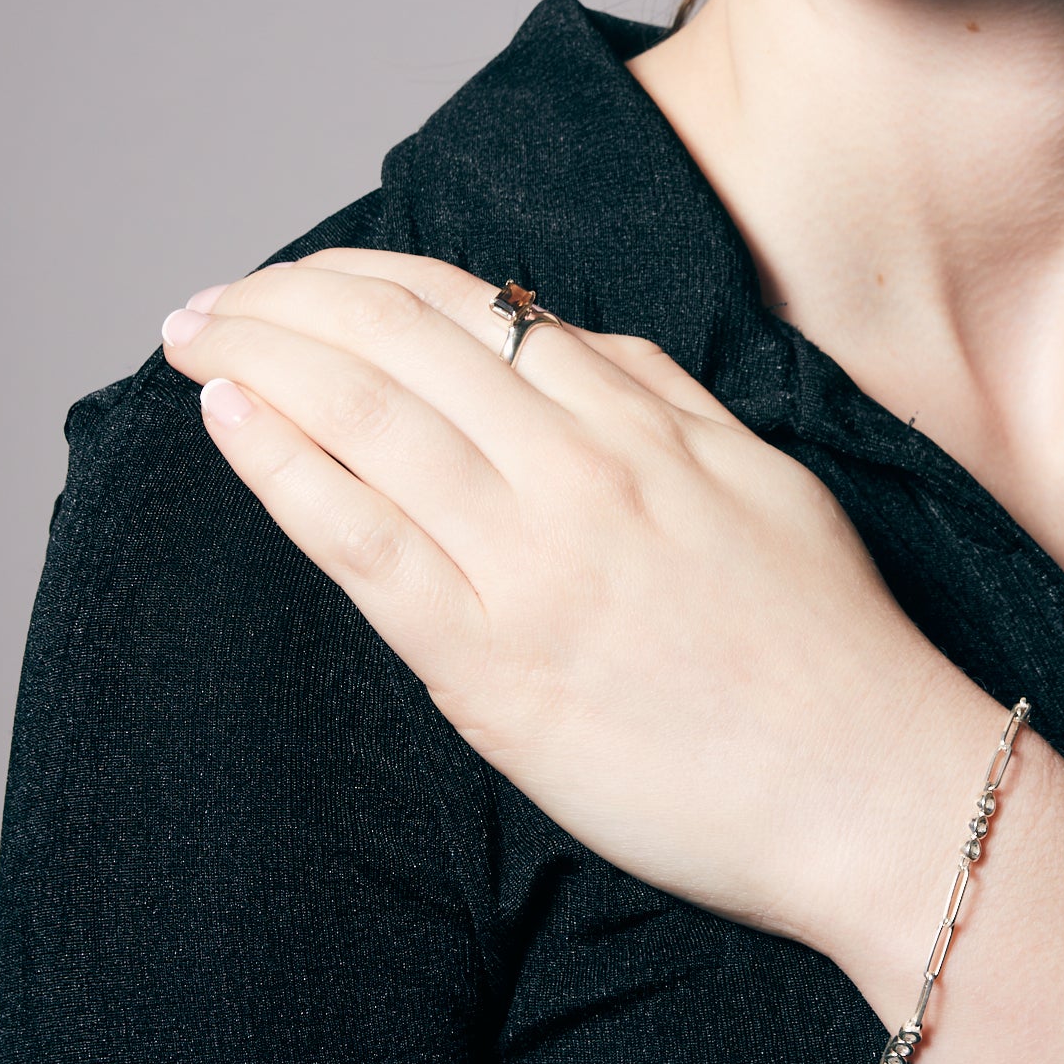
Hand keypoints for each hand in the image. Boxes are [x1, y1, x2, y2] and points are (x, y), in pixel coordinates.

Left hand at [159, 248, 992, 951]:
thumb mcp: (767, 478)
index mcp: (647, 426)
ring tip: (193, 341)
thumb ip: (665, 398)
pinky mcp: (493, 668)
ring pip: (366, 421)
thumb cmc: (831, 644)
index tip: (307, 278)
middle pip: (399, 345)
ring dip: (260, 361)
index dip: (367, 278)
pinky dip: (283, 471)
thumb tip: (565, 340)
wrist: (870, 785)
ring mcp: (531, 567)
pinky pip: (362, 547)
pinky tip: (229, 424)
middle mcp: (580, 474)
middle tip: (213, 301)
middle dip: (286, 301)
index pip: (476, 310)